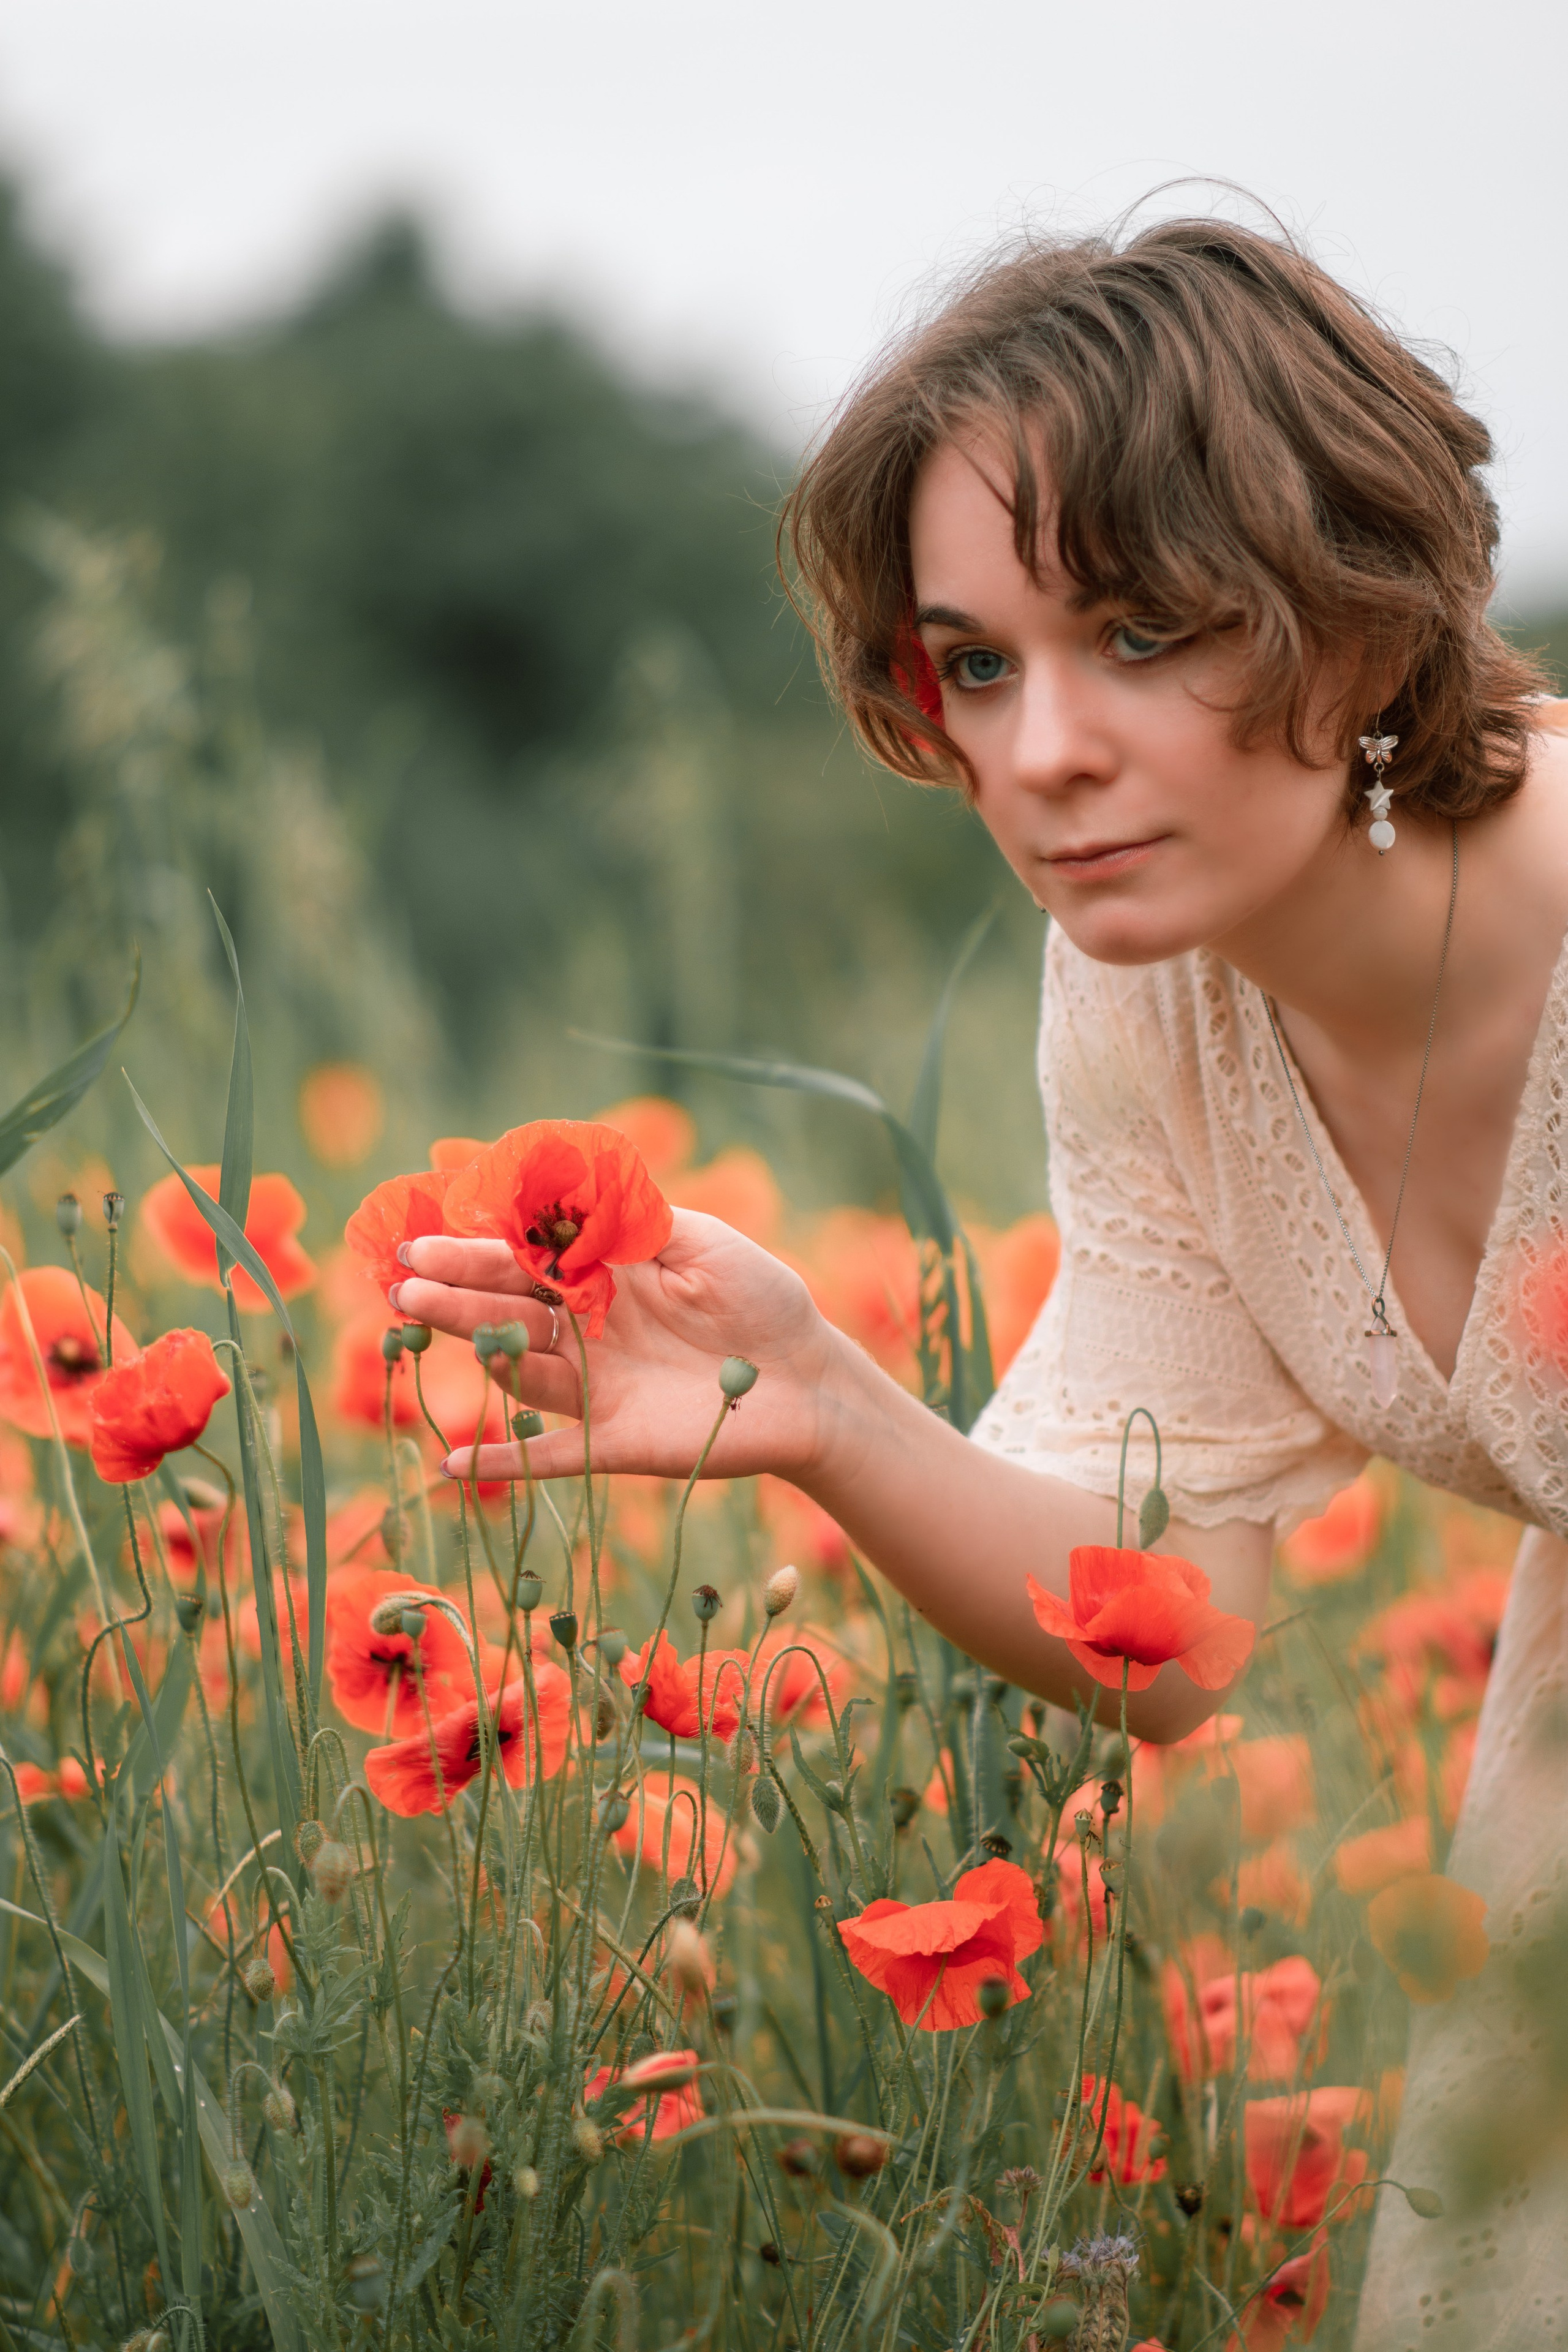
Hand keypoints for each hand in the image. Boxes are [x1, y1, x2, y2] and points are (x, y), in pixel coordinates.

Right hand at [390, 1208, 842, 1484]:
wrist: (812, 1381)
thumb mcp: (704, 1242)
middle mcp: (589, 1333)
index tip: (422, 1239)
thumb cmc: (763, 1302)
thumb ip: (636, 1223)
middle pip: (509, 1312)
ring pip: (523, 1371)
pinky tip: (451, 1466)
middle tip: (403, 1283)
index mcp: (603, 1280)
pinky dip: (505, 1461)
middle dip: (455, 1294)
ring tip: (424, 1319)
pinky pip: (552, 1456)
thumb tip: (567, 1196)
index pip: (526, 1261)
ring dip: (474, 1350)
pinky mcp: (615, 1442)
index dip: (474, 1250)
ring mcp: (598, 1389)